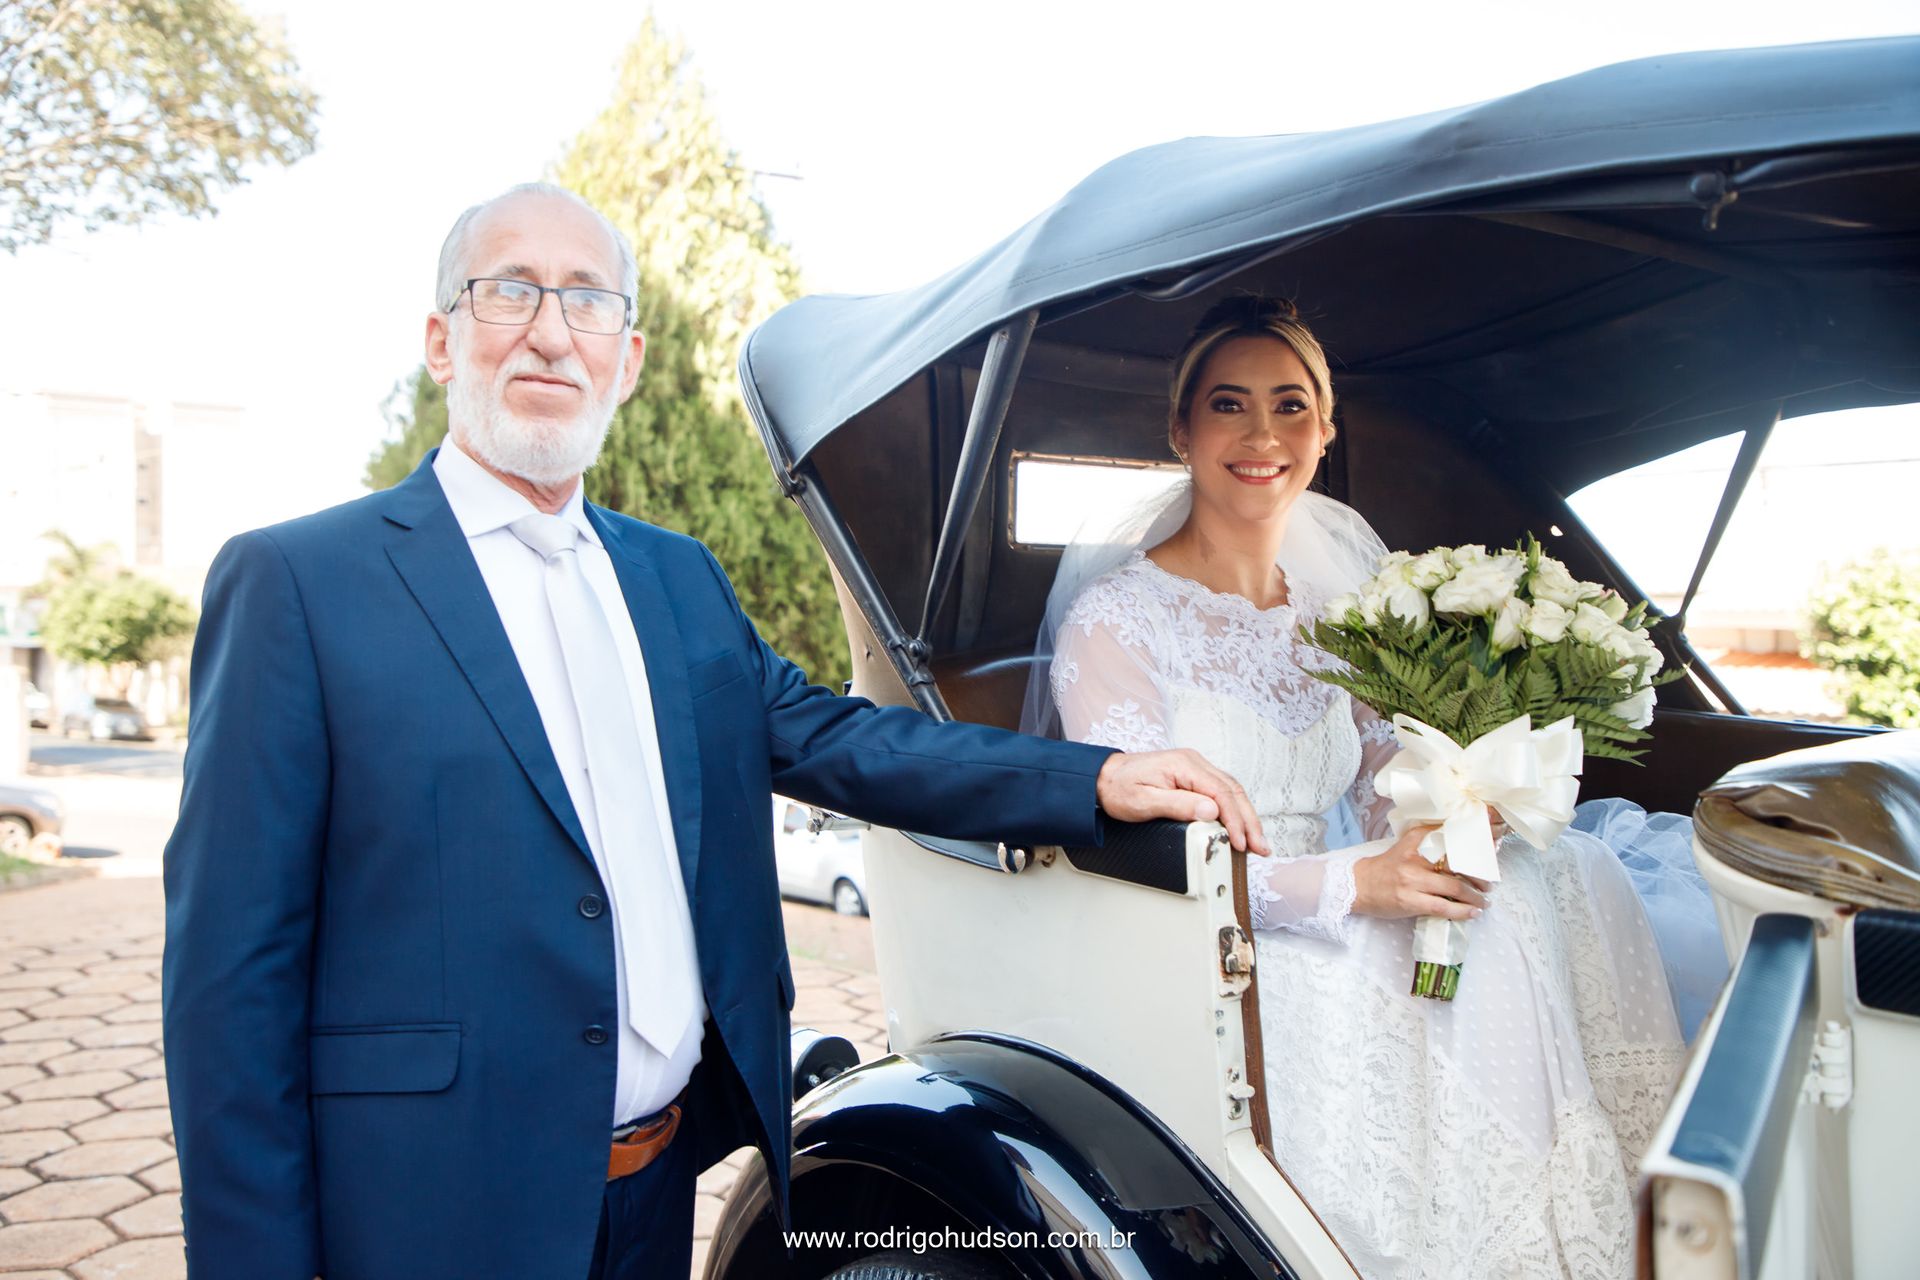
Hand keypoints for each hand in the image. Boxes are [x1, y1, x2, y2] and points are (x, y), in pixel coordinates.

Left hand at [1095, 749, 1269, 855]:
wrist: (1102, 776)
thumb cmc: (1119, 788)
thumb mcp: (1144, 801)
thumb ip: (1178, 805)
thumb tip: (1211, 812)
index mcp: (1184, 765)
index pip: (1221, 793)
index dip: (1235, 820)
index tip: (1241, 842)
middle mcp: (1194, 762)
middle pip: (1233, 791)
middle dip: (1249, 821)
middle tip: (1260, 847)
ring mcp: (1195, 768)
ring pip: (1231, 791)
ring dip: (1246, 816)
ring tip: (1256, 842)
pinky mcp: (1193, 776)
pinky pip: (1221, 791)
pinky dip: (1234, 810)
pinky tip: (1240, 825)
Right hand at [1353, 825, 1489, 920]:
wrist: (1359, 886)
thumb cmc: (1387, 868)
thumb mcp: (1406, 847)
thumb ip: (1430, 843)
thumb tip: (1465, 849)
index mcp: (1416, 840)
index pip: (1451, 833)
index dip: (1476, 833)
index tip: (1496, 835)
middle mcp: (1415, 857)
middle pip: (1459, 862)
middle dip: (1481, 872)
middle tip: (1491, 881)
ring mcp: (1412, 880)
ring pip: (1456, 886)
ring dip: (1476, 895)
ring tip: (1484, 900)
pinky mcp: (1410, 900)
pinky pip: (1443, 906)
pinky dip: (1463, 911)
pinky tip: (1473, 912)